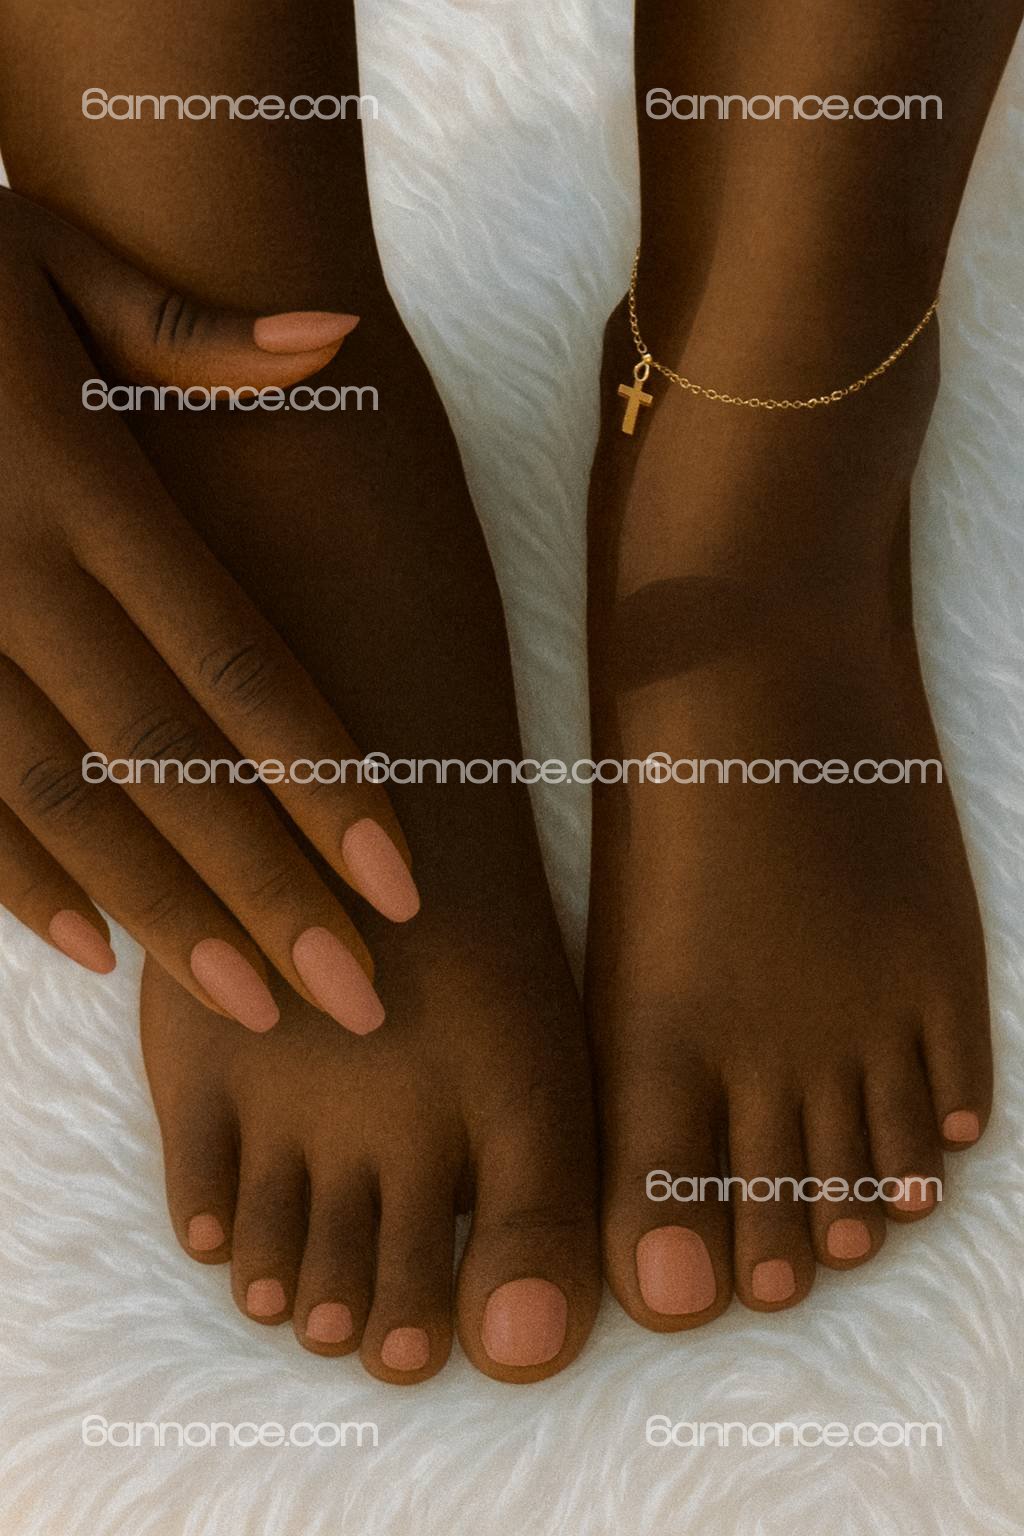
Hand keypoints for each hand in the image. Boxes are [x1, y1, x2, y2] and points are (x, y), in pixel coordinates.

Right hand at [0, 188, 418, 1034]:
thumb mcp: (49, 259)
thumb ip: (189, 331)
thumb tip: (339, 339)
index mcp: (82, 485)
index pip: (233, 660)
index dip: (323, 779)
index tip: (401, 884)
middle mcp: (10, 572)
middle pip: (164, 759)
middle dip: (266, 887)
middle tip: (358, 997)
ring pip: (58, 800)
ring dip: (162, 913)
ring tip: (256, 1004)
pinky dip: (18, 876)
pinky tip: (95, 949)